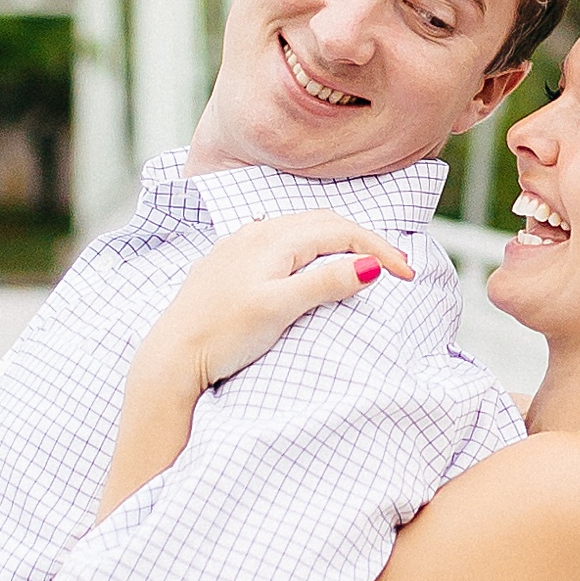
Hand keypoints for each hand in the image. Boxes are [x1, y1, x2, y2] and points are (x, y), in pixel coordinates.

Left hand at [157, 215, 394, 395]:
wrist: (171, 357)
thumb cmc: (222, 335)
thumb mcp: (279, 308)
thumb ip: (325, 282)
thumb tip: (370, 264)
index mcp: (274, 239)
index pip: (342, 231)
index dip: (380, 249)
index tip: (408, 275)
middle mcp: (255, 233)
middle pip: (323, 224)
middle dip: (364, 241)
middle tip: (396, 267)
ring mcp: (238, 247)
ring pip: (299, 231)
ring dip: (336, 243)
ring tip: (361, 263)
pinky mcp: (226, 264)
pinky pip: (277, 243)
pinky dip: (307, 250)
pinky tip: (305, 263)